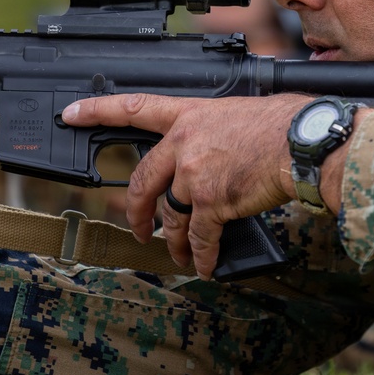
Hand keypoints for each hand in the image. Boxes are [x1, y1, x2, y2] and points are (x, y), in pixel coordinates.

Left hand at [62, 93, 313, 278]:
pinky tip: (204, 265)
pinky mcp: (212, 202)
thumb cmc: (281, 125)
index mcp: (189, 116)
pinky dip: (201, 256)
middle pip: (142, 181)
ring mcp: (195, 174)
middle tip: (137, 227)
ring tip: (180, 254)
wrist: (301, 142)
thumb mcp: (236, 113)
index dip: (99, 111)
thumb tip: (210, 153)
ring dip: (174, 241)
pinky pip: (199, 238)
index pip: (135, 108)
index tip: (72, 113)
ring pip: (171, 216)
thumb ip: (211, 131)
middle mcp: (185, 143)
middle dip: (136, 212)